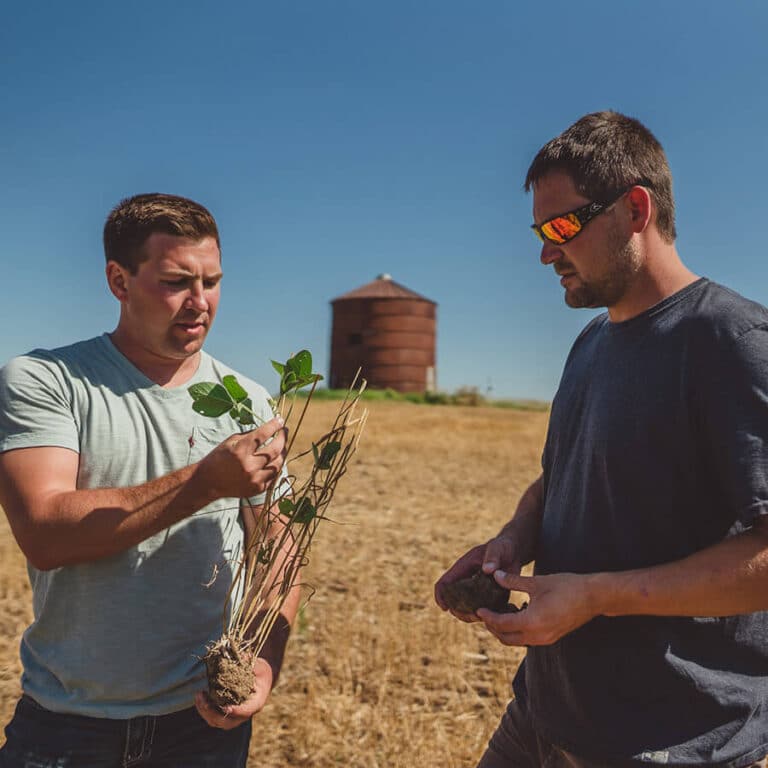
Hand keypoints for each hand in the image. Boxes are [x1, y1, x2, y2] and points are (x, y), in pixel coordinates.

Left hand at [194, 657, 273, 729]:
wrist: (260, 679)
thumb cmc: (261, 672)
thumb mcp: (260, 666)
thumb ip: (253, 664)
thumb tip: (243, 657)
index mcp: (256, 703)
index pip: (247, 711)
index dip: (237, 711)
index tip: (227, 708)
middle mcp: (244, 714)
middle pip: (227, 722)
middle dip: (213, 714)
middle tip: (204, 701)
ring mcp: (234, 716)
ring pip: (217, 721)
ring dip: (205, 712)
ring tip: (198, 696)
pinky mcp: (225, 713)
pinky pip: (212, 717)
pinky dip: (204, 709)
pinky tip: (199, 696)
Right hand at [200, 417, 286, 499]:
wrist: (208, 481)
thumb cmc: (219, 457)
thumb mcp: (231, 441)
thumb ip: (251, 435)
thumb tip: (269, 428)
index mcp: (241, 450)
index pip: (263, 434)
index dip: (274, 425)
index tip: (280, 420)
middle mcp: (249, 465)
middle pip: (275, 450)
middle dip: (282, 438)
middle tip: (284, 432)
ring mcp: (254, 479)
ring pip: (278, 464)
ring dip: (282, 453)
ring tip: (282, 446)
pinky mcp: (257, 489)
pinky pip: (273, 477)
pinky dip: (275, 467)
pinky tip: (275, 460)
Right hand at [434, 536, 520, 622]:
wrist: (512, 552)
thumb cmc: (501, 547)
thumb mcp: (496, 548)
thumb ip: (492, 557)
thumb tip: (487, 570)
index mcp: (462, 569)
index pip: (443, 583)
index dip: (440, 596)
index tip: (444, 608)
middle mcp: (466, 582)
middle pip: (452, 602)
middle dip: (458, 612)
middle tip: (472, 616)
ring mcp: (476, 591)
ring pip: (465, 610)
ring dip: (470, 616)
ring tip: (483, 617)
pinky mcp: (488, 598)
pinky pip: (482, 611)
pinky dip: (485, 617)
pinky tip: (494, 617)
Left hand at [476, 570, 598, 646]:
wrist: (594, 597)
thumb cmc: (566, 586)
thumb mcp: (537, 582)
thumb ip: (513, 581)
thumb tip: (494, 575)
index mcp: (532, 622)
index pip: (502, 624)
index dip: (488, 617)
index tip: (478, 609)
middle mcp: (538, 636)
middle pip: (506, 638)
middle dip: (493, 627)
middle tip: (485, 614)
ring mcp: (546, 639)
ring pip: (517, 641)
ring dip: (505, 631)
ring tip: (498, 613)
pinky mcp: (552, 638)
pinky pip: (527, 639)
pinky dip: (517, 631)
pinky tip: (516, 614)